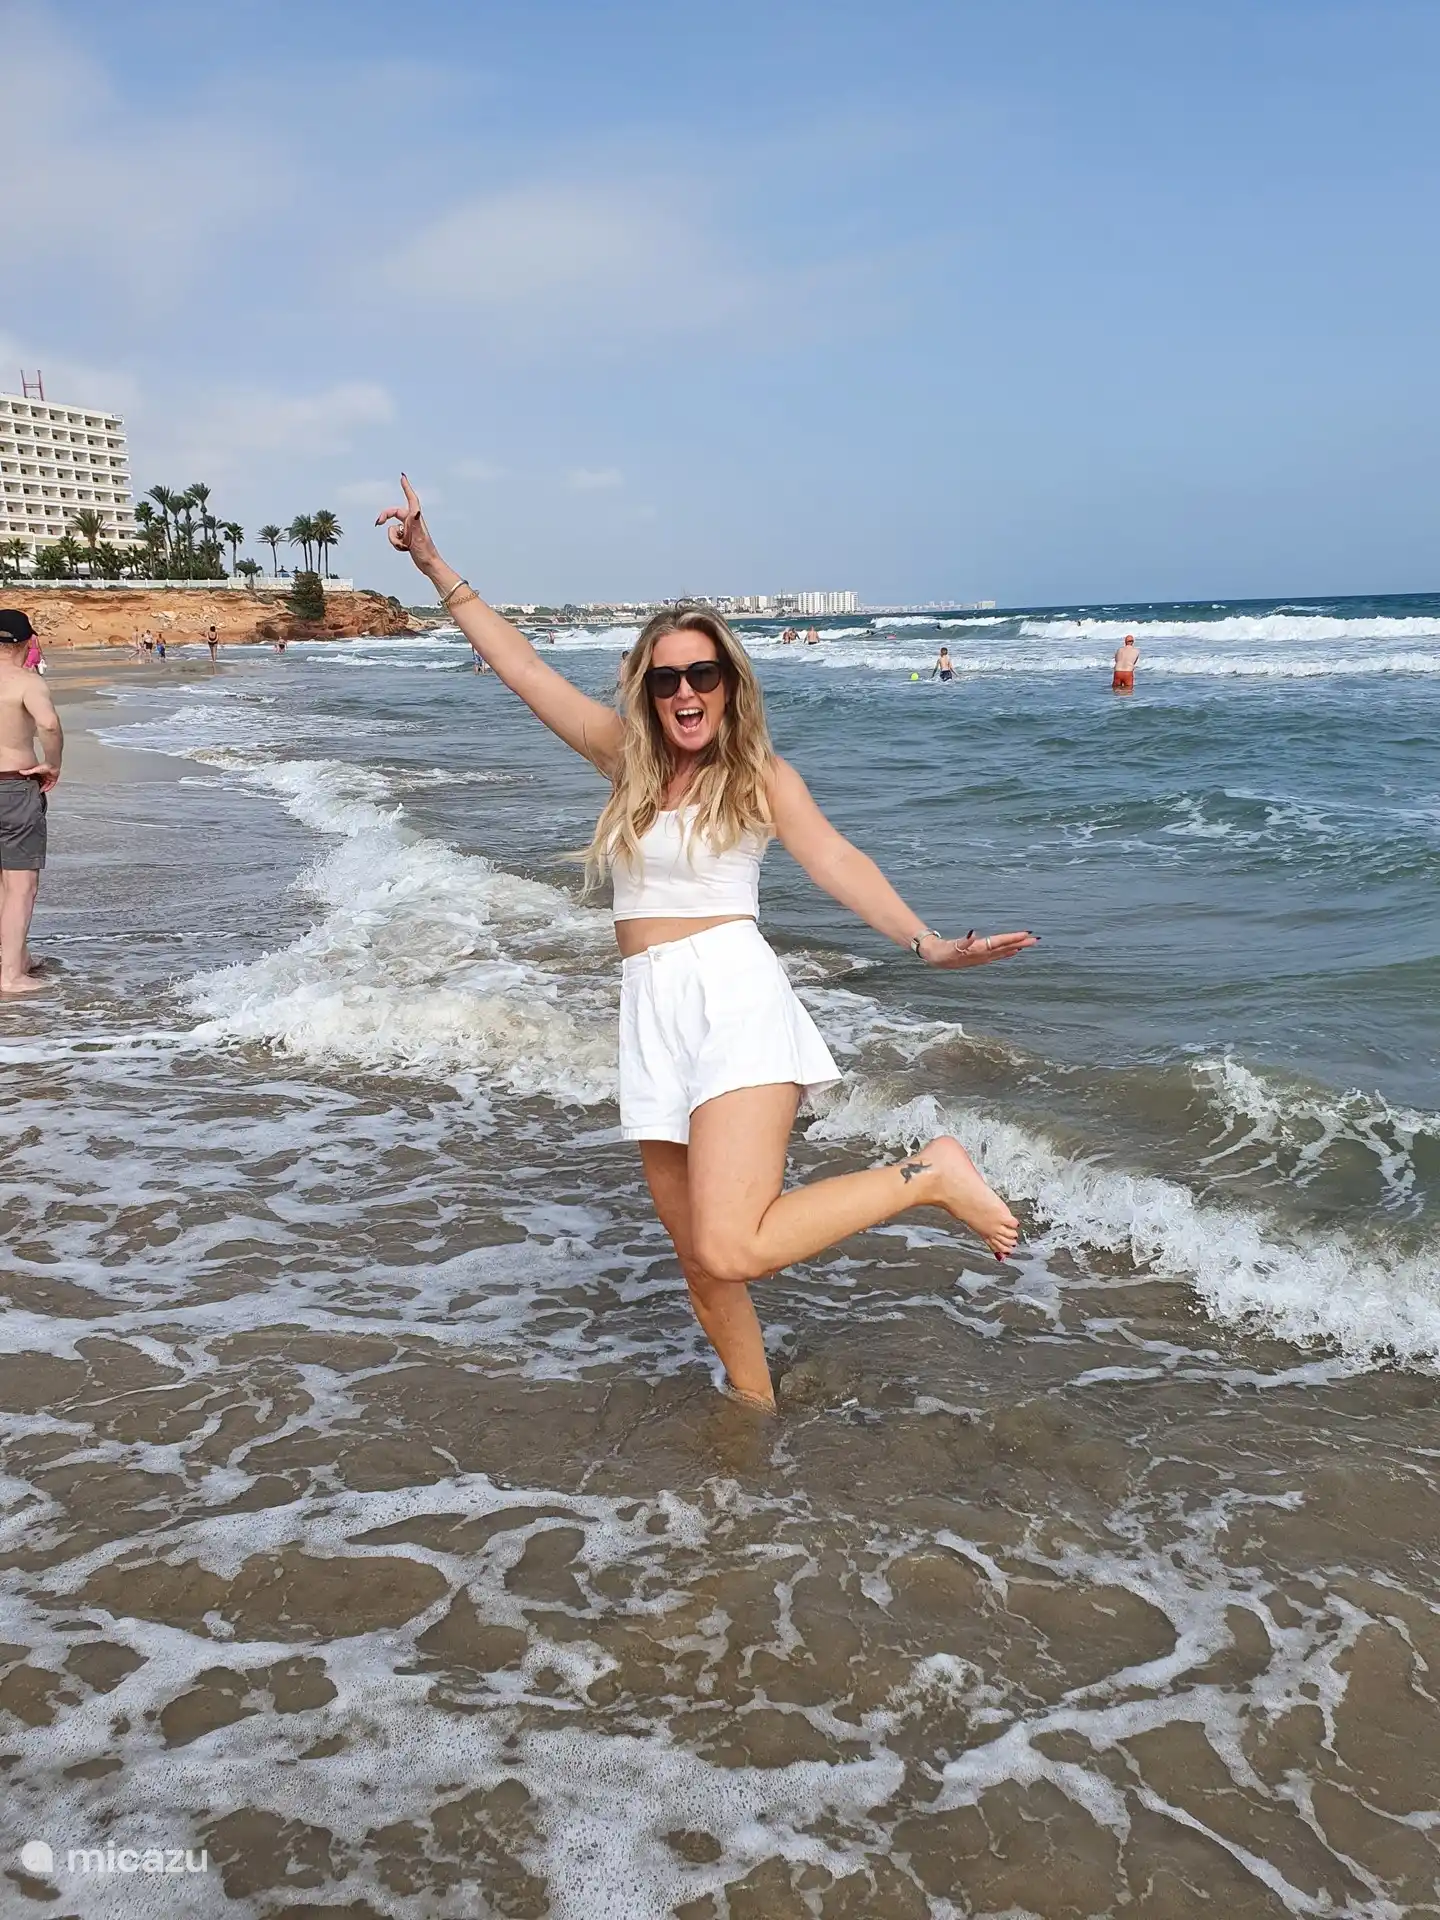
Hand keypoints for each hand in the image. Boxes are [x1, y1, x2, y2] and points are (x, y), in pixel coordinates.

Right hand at [21, 763, 58, 792]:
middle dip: (39, 787)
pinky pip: (51, 785)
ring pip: (46, 784)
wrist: (53, 764)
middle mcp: (44, 776)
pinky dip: (48, 787)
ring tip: (40, 791)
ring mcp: (49, 778)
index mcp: (39, 774)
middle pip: (41, 783)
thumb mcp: (35, 769)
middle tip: (36, 791)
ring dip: (43, 788)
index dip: (34, 783)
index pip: (36, 780)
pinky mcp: (53, 779)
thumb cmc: (45, 765)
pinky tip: (45, 790)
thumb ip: (28, 771)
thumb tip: (20, 771)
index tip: (31, 787)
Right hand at [375, 473, 443, 576]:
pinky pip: (394, 538)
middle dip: (385, 517)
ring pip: (392, 529)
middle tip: (377, 523)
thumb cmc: (425, 551)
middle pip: (394, 513)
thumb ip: (415, 523)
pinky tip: (405, 549)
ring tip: (404, 547)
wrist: (428, 565)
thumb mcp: (419, 537)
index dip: (406, 487)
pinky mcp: (406, 538)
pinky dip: (396, 544)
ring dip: (394, 539)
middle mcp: (412, 521)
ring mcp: (409, 530)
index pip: (411, 499)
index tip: (402, 477)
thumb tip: (415, 511)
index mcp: (415, 518)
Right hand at [923, 929, 1037, 967]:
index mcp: (979, 950)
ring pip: (1004, 951)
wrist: (936, 958)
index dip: (1013, 938)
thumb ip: (963, 941)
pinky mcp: (981, 957)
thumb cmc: (944, 951)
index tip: (1025, 934)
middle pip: (1006, 947)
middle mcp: (984, 955)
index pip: (1000, 942)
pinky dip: (1007, 952)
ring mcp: (983, 957)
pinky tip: (1014, 950)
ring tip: (1029, 943)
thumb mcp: (952, 946)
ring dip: (1017, 947)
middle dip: (1021, 943)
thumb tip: (972, 934)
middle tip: (1036, 939)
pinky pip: (998, 955)